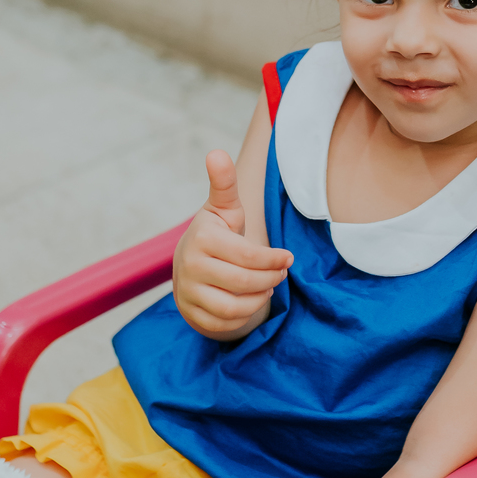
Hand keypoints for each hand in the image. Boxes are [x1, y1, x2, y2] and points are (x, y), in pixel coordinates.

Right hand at [173, 151, 291, 338]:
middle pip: (244, 283)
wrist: (189, 264)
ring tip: (267, 287)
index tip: (288, 258)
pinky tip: (251, 301)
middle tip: (281, 274)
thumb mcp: (223, 207)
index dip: (274, 259)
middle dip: (271, 280)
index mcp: (203, 238)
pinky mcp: (190, 314)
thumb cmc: (217, 233)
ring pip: (233, 308)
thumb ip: (224, 183)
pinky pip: (222, 324)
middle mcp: (190, 266)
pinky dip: (243, 317)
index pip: (248, 256)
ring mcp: (187, 292)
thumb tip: (216, 153)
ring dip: (258, 300)